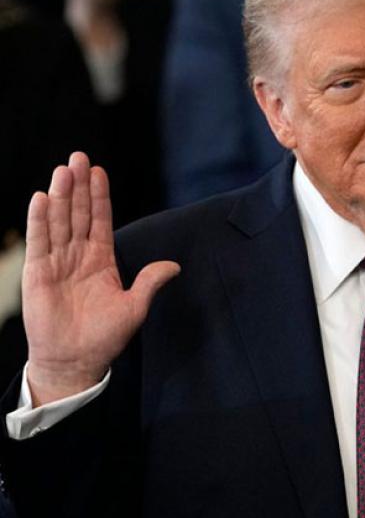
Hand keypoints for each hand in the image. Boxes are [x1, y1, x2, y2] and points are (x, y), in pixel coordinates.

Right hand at [23, 152, 178, 405]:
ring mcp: (56, 263)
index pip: (99, 220)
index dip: (99, 196)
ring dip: (60, 196)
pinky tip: (41, 198)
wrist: (76, 361)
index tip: (99, 171)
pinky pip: (39, 242)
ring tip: (63, 170)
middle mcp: (77, 256)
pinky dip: (39, 220)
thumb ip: (150, 282)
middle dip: (78, 186)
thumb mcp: (134, 307)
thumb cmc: (104, 337)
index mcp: (101, 260)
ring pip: (58, 222)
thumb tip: (174, 265)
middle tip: (78, 157)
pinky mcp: (37, 274)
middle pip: (76, 214)